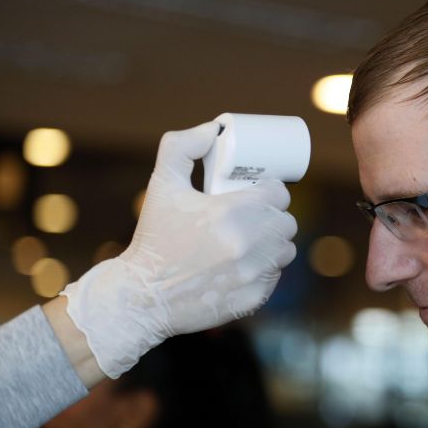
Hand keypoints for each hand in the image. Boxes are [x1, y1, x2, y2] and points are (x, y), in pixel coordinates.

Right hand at [60, 122, 296, 377]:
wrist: (142, 296)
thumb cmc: (154, 239)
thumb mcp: (161, 184)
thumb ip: (182, 146)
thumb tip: (213, 129)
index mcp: (233, 213)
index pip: (278, 193)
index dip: (271, 190)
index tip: (258, 192)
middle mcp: (250, 244)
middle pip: (286, 222)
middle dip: (273, 215)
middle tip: (255, 215)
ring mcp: (254, 274)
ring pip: (285, 250)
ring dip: (274, 242)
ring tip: (255, 239)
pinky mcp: (254, 299)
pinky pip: (275, 277)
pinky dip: (266, 270)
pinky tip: (247, 264)